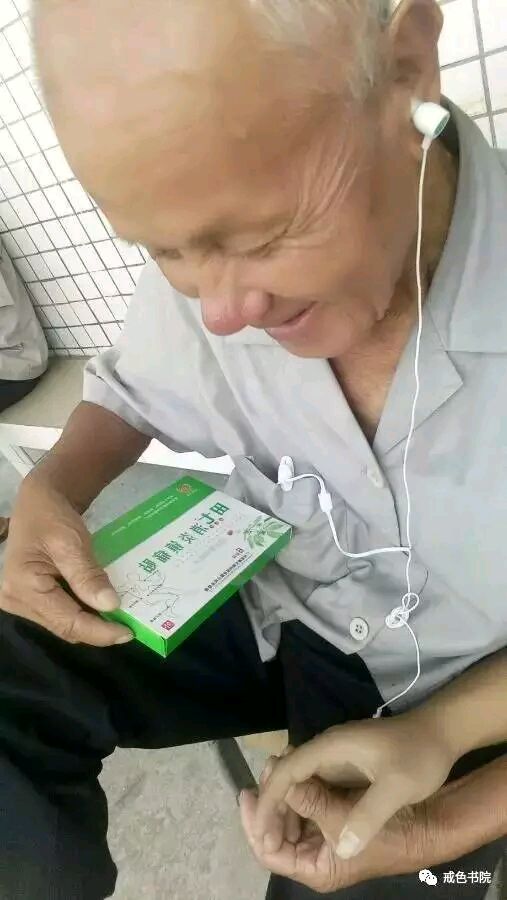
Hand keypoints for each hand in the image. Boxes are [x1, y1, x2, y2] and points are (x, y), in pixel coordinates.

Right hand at [0, 476, 132, 645]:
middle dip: (97, 630)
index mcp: (22, 585)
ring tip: (119, 619)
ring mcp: (20, 601)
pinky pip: (60, 613)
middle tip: (129, 626)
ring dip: (91, 623)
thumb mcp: (70, 541)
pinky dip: (82, 612)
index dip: (98, 632)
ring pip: (62, 623)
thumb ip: (87, 575)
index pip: (66, 621)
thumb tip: (110, 605)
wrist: (40, 500)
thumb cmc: (51, 515)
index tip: (127, 632)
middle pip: (63, 627)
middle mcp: (15, 599)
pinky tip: (102, 607)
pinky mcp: (30, 598)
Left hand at [240, 773, 430, 891]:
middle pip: (277, 831)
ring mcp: (323, 837)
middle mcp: (313, 855)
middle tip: (263, 771)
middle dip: (269, 801)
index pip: (269, 852)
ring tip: (276, 764)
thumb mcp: (340, 817)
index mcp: (312, 867)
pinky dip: (300, 786)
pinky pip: (307, 803)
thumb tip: (275, 779)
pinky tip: (295, 766)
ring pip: (291, 814)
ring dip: (284, 791)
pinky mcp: (332, 818)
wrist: (424, 824)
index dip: (255, 824)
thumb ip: (307, 800)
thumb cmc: (383, 832)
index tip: (246, 795)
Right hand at [251, 715, 454, 860]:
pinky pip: (313, 785)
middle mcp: (325, 749)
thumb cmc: (420, 754)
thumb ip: (368, 816)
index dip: (270, 803)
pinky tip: (302, 825)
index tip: (261, 833)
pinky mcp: (343, 765)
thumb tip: (341, 850)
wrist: (441, 731)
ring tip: (277, 839)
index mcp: (330, 747)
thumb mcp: (398, 787)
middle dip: (271, 808)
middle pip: (285, 775)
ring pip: (297, 781)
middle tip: (264, 842)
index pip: (286, 772)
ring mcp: (334, 757)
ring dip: (285, 808)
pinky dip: (301, 804)